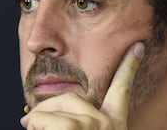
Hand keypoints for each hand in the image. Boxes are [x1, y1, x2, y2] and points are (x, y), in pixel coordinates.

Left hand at [20, 42, 144, 129]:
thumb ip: (77, 121)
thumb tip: (45, 113)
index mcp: (114, 123)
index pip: (122, 88)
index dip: (130, 66)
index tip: (137, 46)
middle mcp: (107, 124)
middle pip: (71, 98)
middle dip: (45, 109)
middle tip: (29, 123)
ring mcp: (92, 129)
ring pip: (53, 114)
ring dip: (36, 123)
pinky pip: (44, 125)